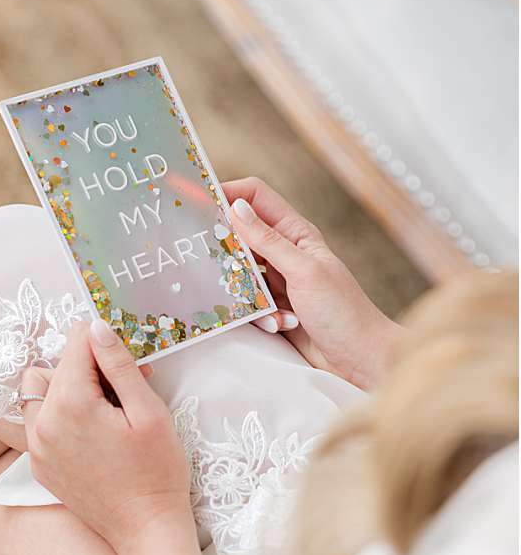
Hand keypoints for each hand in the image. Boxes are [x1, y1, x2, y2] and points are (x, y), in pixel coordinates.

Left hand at [23, 319, 193, 554]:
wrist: (145, 530)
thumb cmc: (157, 471)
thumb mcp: (148, 412)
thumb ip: (118, 365)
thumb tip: (96, 327)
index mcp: (69, 404)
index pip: (76, 343)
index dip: (104, 343)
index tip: (127, 359)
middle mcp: (42, 423)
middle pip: (56, 366)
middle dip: (88, 367)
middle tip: (123, 388)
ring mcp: (36, 447)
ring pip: (40, 392)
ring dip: (68, 390)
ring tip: (104, 410)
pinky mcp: (39, 465)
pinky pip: (40, 423)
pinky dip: (61, 417)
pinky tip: (93, 434)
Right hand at [222, 177, 401, 389]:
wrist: (360, 360)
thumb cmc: (344, 312)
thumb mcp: (304, 271)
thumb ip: (268, 240)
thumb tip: (235, 207)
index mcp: (295, 233)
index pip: (254, 197)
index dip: (226, 194)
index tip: (194, 202)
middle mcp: (283, 252)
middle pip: (238, 235)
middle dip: (225, 250)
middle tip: (211, 263)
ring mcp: (275, 280)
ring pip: (237, 272)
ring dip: (245, 292)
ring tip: (269, 306)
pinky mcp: (270, 306)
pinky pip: (245, 303)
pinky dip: (259, 315)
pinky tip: (282, 323)